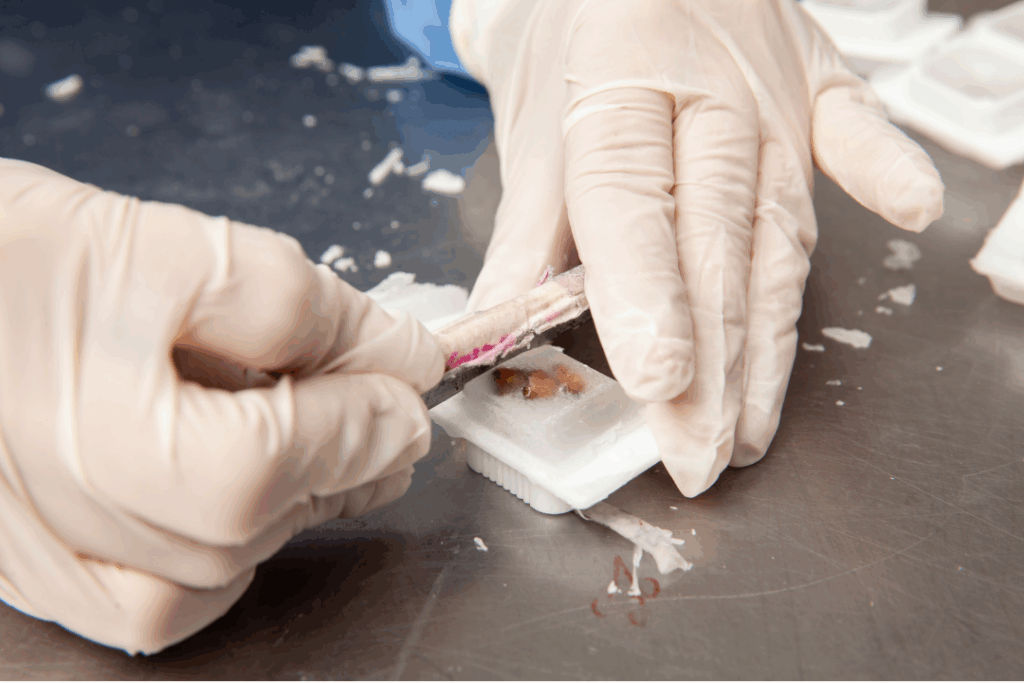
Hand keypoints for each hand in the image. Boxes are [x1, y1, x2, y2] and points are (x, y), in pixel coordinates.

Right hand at [0, 159, 443, 653]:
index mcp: (115, 434)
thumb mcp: (170, 248)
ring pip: (229, 566)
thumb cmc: (9, 258)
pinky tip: (245, 501)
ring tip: (330, 440)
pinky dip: (229, 555)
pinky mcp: (40, 576)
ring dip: (299, 502)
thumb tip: (400, 354)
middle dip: (350, 458)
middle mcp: (81, 522)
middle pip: (267, 518)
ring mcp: (54, 562)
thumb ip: (301, 307)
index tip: (411, 378)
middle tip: (389, 413)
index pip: (289, 455)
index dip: (371, 415)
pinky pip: (165, 603)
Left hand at [450, 0, 943, 496]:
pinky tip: (914, 213)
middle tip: (700, 451)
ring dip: (770, 339)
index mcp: (616, 88)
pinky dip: (884, 170)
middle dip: (712, 361)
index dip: (645, 299)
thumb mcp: (530, 137)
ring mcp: (772, 89)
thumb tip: (496, 334)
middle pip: (714, 242)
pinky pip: (856, 129)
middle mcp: (705, 93)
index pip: (631, 207)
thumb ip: (524, 238)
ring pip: (777, 230)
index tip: (658, 383)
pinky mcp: (817, 84)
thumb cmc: (568, 50)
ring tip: (753, 426)